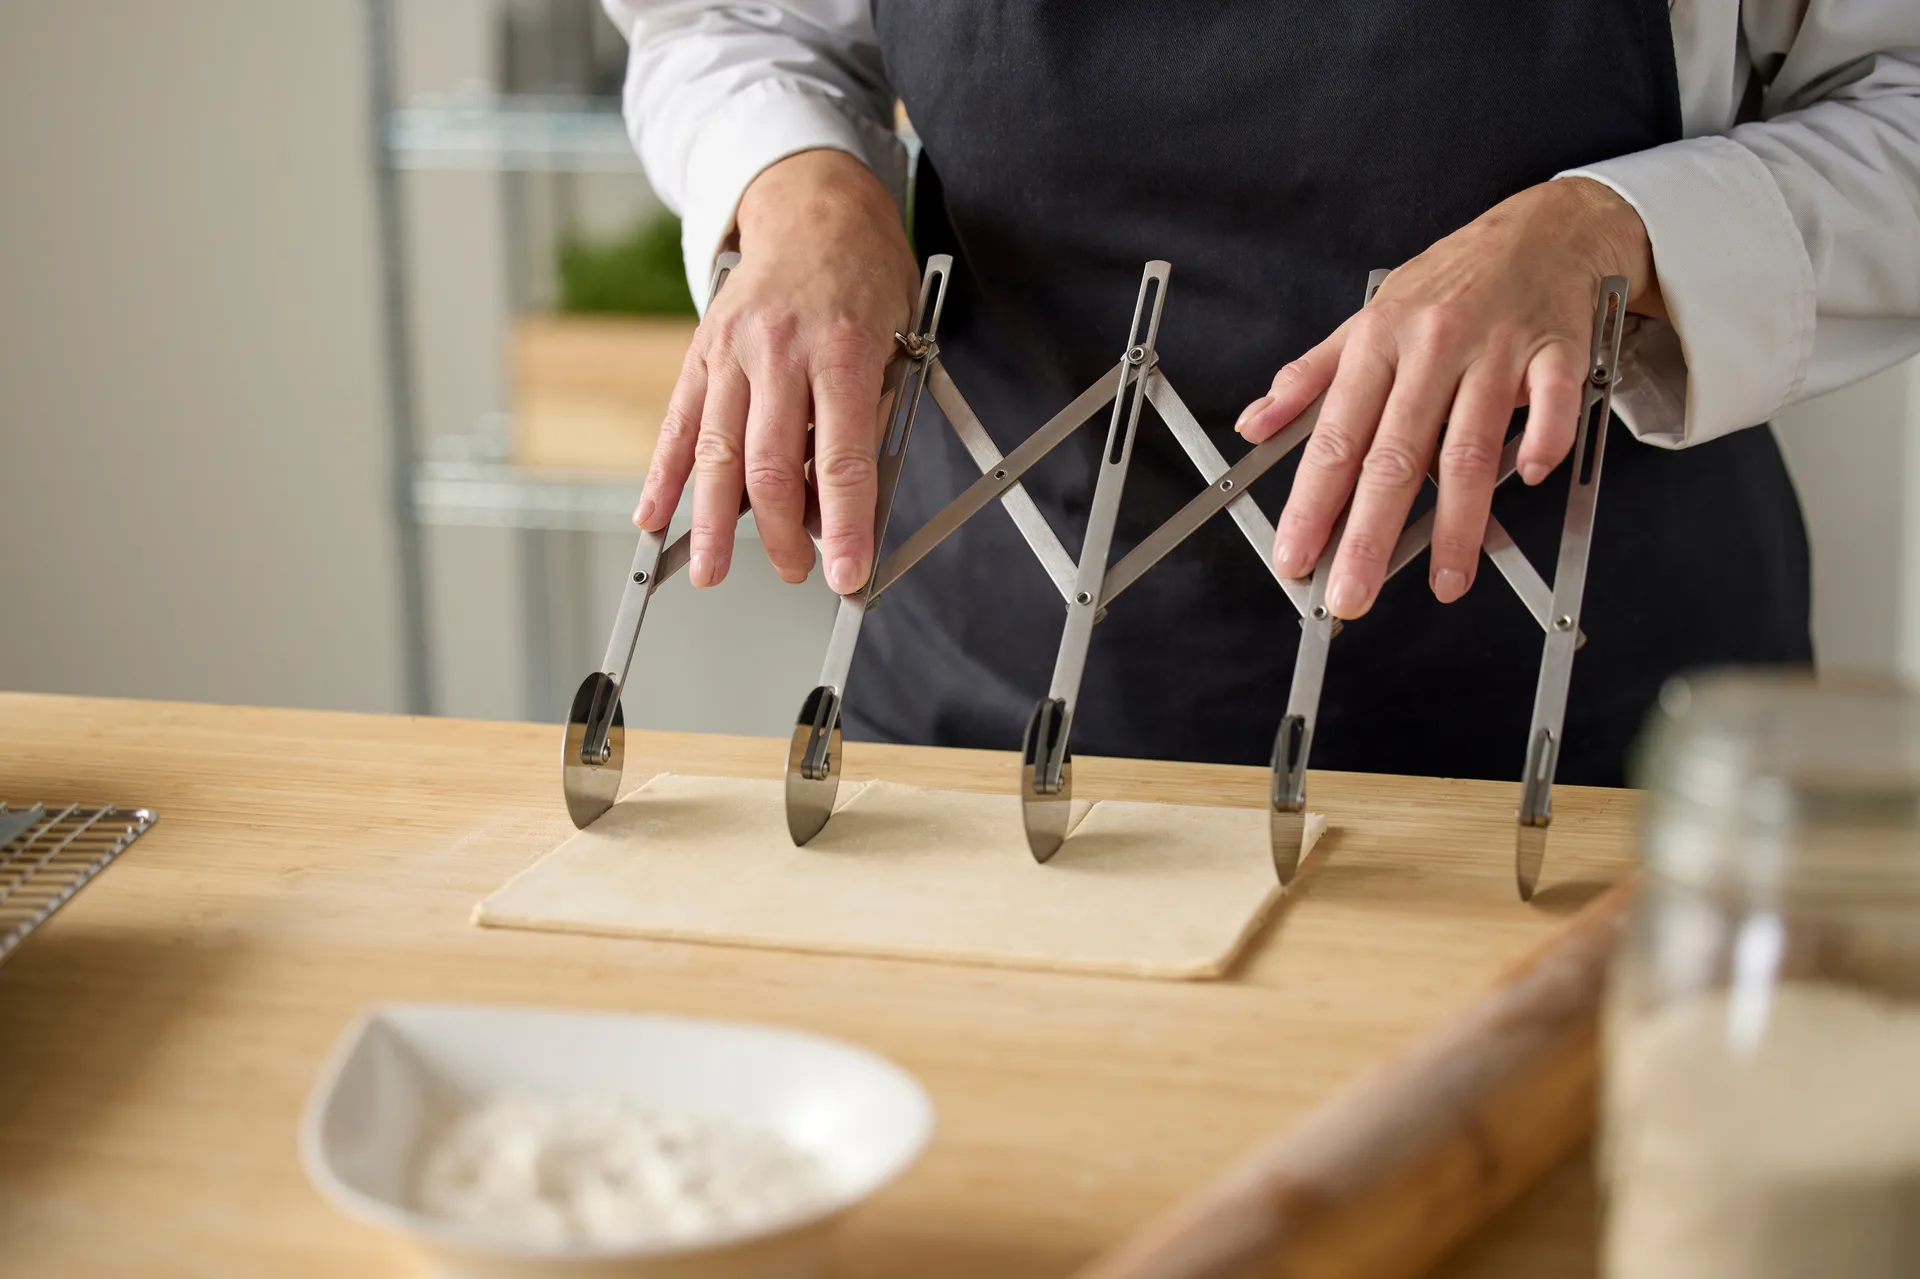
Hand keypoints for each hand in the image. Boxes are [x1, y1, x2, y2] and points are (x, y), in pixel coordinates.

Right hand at [634, 149, 918, 592]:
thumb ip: (871, 418)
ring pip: (717, 453)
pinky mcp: (702, 352)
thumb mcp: (898, 340)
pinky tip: (652, 515)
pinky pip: (679, 423)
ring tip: (707, 570)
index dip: (845, 527)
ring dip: (711, 522)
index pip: (843, 459)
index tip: (849, 574)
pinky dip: (663, 474)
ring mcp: (733, 350)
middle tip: (792, 570)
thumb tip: (844, 500)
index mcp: (842, 351)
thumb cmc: (863, 275)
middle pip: (770, 466)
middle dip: (779, 534)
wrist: (813, 205)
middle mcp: (781, 351)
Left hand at [1236, 177, 1661, 619]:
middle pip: (1397, 455)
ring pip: (1471, 447)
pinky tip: (1531, 482)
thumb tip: (1253, 423)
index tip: (1295, 558)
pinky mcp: (1558, 349)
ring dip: (1458, 523)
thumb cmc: (1448, 281)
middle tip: (1352, 593)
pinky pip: (1553, 404)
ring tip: (1446, 581)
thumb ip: (1311, 376)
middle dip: (1369, 534)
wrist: (1542, 226)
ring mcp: (1497, 349)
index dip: (1312, 503)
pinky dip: (1544, 442)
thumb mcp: (1368, 318)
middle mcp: (1432, 347)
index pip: (1336, 437)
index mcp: (1378, 343)